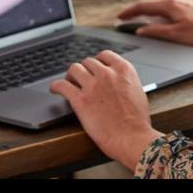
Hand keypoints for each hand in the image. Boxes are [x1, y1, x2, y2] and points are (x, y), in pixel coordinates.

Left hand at [50, 50, 162, 170]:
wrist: (131, 137)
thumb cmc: (137, 121)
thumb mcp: (138, 92)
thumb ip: (125, 82)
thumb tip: (117, 82)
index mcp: (124, 70)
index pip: (105, 55)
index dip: (97, 61)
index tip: (94, 66)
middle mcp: (107, 74)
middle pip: (88, 62)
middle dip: (84, 69)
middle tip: (81, 78)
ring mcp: (92, 86)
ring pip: (74, 69)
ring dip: (71, 75)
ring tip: (69, 82)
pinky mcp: (80, 100)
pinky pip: (62, 85)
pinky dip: (56, 86)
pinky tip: (55, 89)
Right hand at [117, 0, 192, 48]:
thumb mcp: (176, 36)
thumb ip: (156, 32)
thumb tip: (140, 30)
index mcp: (170, 4)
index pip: (143, 6)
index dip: (129, 12)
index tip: (119, 17)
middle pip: (151, 2)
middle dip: (137, 9)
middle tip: (126, 17)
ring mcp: (185, 0)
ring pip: (161, 3)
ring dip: (149, 9)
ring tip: (141, 17)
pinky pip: (171, 5)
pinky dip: (160, 10)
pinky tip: (163, 17)